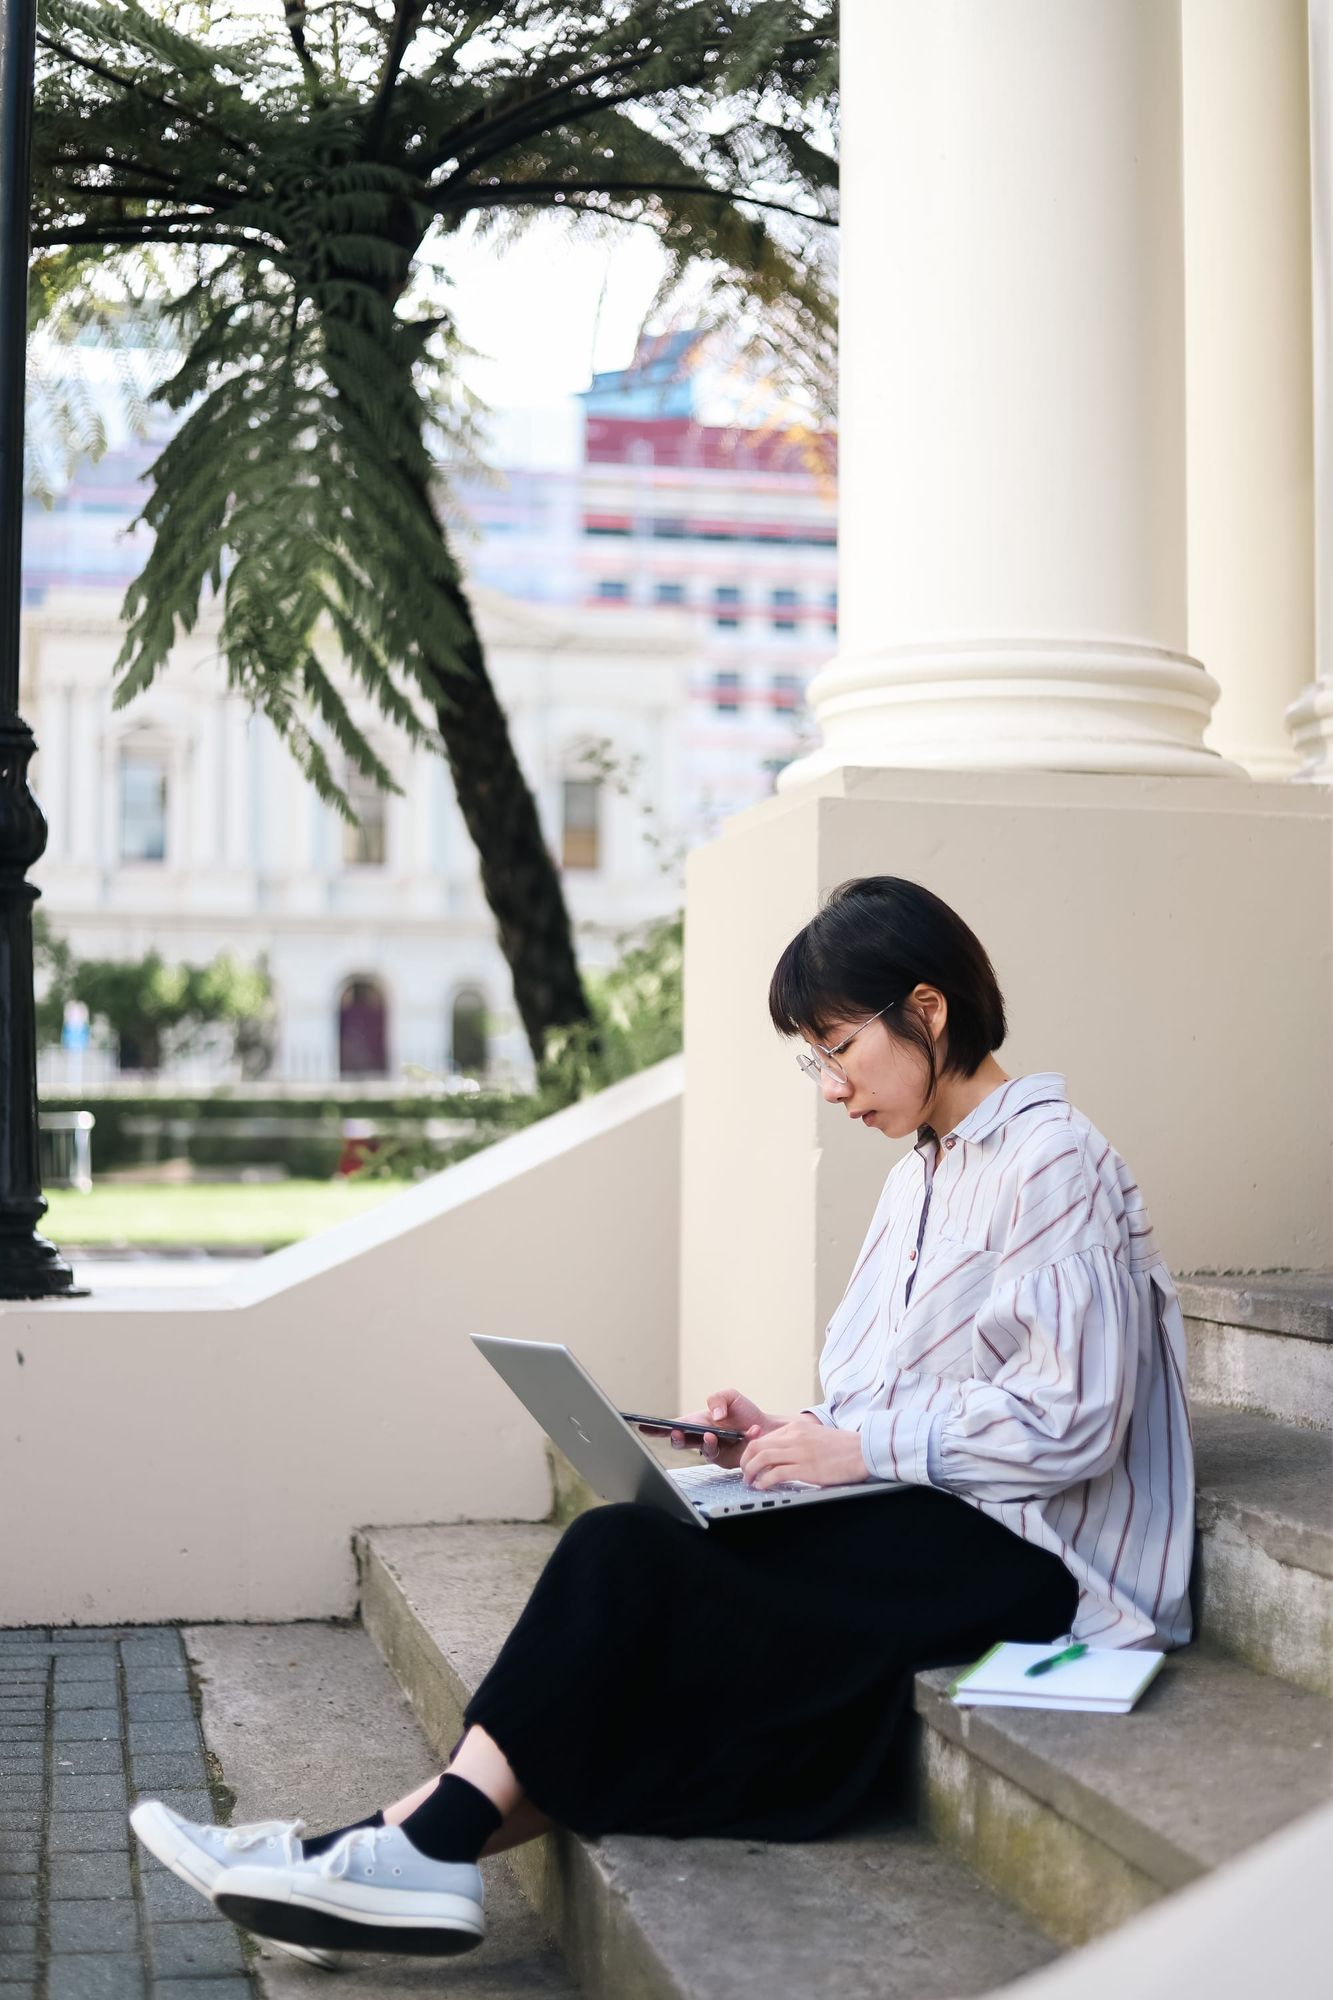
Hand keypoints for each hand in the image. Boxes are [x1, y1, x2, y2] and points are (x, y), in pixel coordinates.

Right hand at [665, 1388, 777, 1469]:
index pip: (674, 1425)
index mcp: (697, 1421)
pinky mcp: (725, 1460)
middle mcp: (701, 1437)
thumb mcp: (731, 1396)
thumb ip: (719, 1398)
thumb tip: (714, 1415)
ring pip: (701, 1451)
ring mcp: (712, 1450)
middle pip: (680, 1441)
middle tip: (678, 1433)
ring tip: (713, 1435)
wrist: (767, 1429)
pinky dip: (737, 1441)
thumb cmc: (744, 1413)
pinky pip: (724, 1455)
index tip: (643, 1426)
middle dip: (675, 1439)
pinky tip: (750, 1432)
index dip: (656, 1428)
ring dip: (705, 1443)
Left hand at [739, 1417, 869, 1490]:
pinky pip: (776, 1473)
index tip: (749, 1463)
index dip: (750, 1453)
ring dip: (751, 1472)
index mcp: (795, 1428)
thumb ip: (795, 1440)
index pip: (763, 1438)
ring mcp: (799, 1452)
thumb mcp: (814, 1435)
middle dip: (745, 1462)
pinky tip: (763, 1486)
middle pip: (757, 1446)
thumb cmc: (841, 1447)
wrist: (863, 1451)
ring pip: (762, 1458)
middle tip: (745, 1474)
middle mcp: (794, 1437)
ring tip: (750, 1482)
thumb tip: (778, 1454)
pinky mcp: (806, 1468)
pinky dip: (765, 1481)